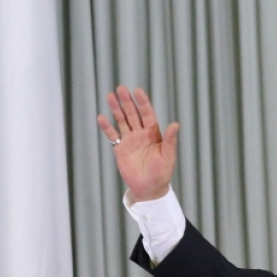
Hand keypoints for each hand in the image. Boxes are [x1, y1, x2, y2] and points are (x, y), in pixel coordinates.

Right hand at [96, 86, 179, 201]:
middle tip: (121, 88)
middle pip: (133, 114)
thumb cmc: (162, 173)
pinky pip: (113, 136)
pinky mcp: (120, 149)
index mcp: (154, 133)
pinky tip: (101, 117)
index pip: (147, 114)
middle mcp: (141, 133)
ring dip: (116, 109)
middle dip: (127, 102)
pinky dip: (107, 127)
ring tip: (110, 96)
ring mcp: (130, 140)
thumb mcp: (168, 156)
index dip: (143, 103)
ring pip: (122, 121)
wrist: (149, 189)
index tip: (138, 91)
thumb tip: (175, 124)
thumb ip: (170, 141)